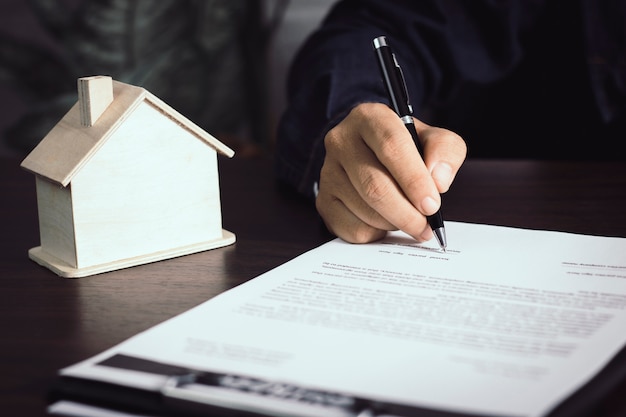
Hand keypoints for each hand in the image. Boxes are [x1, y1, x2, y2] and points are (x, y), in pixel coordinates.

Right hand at [316, 102, 466, 242]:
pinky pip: (352, 228)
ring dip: (394, 223)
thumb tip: (438, 181)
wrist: (373, 155)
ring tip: (409, 220)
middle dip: (406, 213)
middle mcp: (341, 141)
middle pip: (375, 186)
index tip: (432, 204)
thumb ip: (445, 152)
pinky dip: (376, 233)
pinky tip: (386, 222)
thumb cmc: (406, 148)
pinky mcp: (324, 200)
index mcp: (369, 117)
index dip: (414, 180)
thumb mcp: (433, 139)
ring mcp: (328, 172)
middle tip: (426, 226)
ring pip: (365, 210)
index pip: (391, 147)